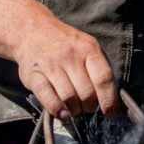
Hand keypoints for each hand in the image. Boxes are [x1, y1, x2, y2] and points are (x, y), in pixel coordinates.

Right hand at [13, 6, 118, 120]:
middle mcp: (69, 55)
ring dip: (75, 111)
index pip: (103, 79)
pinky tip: (62, 113)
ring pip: (69, 98)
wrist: (32, 29)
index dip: (109, 101)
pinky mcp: (33, 74)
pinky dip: (57, 110)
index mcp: (88, 48)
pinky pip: (48, 98)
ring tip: (75, 109)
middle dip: (90, 107)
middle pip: (87, 93)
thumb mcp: (86, 46)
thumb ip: (99, 69)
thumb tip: (111, 100)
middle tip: (87, 107)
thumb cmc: (65, 43)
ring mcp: (50, 65)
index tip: (111, 113)